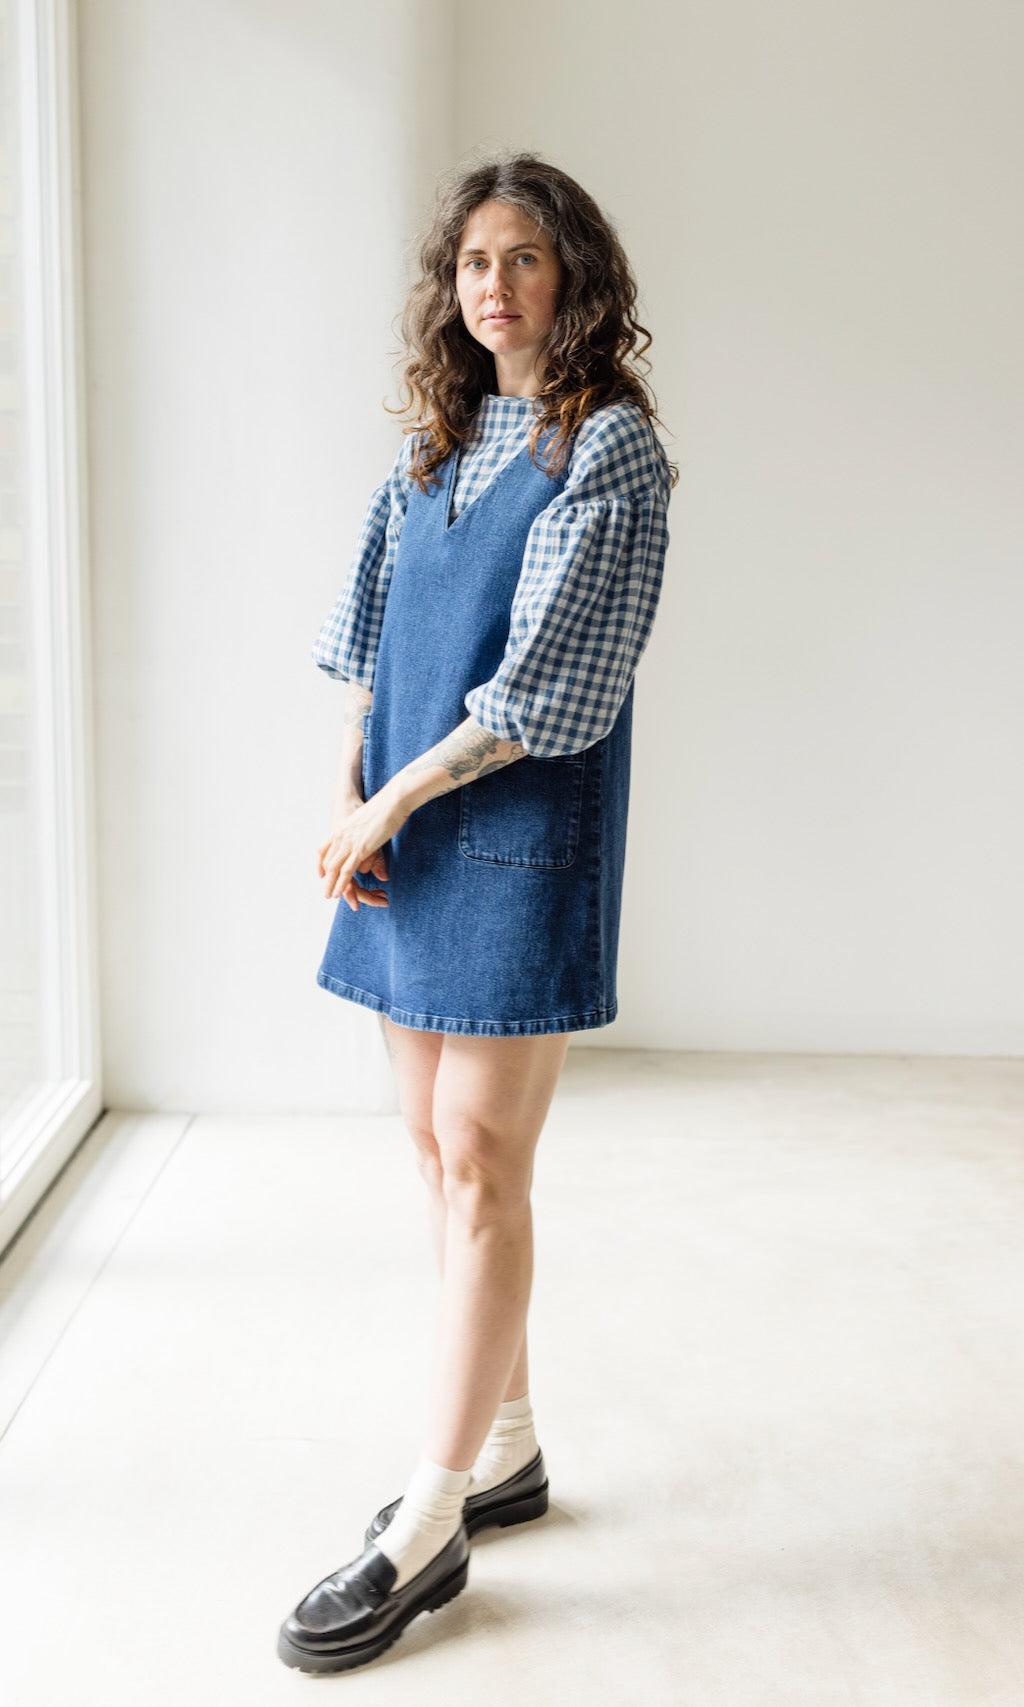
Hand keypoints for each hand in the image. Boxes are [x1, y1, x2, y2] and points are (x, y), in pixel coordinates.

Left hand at [316, 786, 406, 911]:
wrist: (391, 801)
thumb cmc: (384, 808)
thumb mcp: (368, 821)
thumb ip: (365, 834)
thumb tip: (368, 846)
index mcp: (341, 828)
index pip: (324, 848)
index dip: (321, 863)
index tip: (321, 873)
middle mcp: (340, 835)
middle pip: (328, 861)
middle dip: (326, 878)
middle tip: (326, 890)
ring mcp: (349, 842)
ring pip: (334, 868)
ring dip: (331, 884)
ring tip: (330, 896)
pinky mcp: (360, 849)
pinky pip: (346, 871)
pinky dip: (341, 884)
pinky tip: (339, 893)